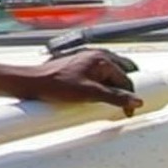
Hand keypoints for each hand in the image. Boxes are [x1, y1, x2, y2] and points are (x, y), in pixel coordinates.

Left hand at [21, 51, 141, 114]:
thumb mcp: (89, 94)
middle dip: (125, 89)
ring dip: (114, 88)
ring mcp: (87, 60)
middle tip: (124, 105)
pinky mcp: (79, 66)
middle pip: (121, 74)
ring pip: (110, 75)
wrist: (31, 83)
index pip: (126, 79)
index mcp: (101, 59)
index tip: (127, 112)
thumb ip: (115, 98)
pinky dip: (103, 86)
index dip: (129, 97)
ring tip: (110, 102)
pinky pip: (99, 76)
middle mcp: (96, 56)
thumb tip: (136, 101)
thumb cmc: (55, 85)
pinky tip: (98, 96)